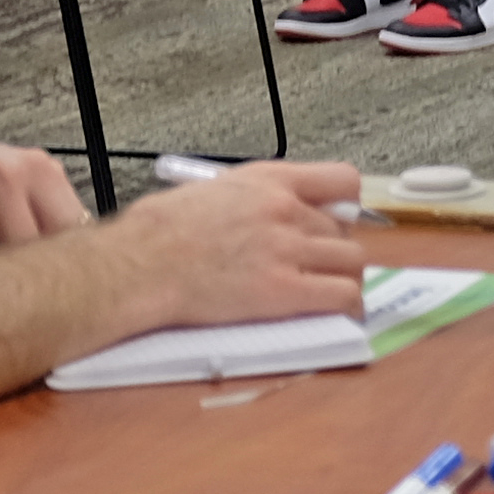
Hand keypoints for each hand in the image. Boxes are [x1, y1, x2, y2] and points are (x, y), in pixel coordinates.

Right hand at [118, 162, 364, 329]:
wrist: (140, 264)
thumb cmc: (158, 231)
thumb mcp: (211, 190)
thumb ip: (250, 198)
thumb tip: (261, 214)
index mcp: (268, 180)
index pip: (342, 180)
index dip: (345, 206)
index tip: (335, 221)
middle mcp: (286, 209)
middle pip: (343, 229)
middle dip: (332, 249)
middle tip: (314, 268)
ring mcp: (288, 249)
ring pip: (354, 261)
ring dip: (344, 277)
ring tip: (328, 292)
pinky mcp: (284, 290)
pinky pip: (344, 295)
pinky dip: (348, 306)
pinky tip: (338, 314)